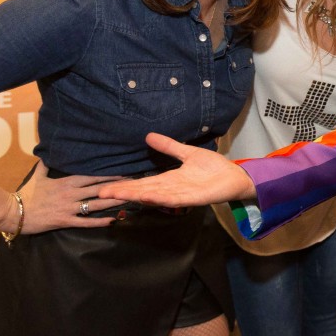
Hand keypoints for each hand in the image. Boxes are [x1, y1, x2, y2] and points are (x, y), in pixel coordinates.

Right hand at [19, 160, 126, 232]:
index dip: (109, 175)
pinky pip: (86, 222)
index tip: (124, 172)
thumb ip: (45, 165)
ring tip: (129, 199)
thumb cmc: (26, 194)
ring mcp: (68, 208)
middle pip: (98, 189)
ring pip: (96, 204)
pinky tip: (112, 220)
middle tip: (134, 184)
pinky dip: (99, 221)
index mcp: (66, 182)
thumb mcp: (37, 176)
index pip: (92, 176)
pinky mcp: (65, 221)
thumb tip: (46, 153)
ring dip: (113, 202)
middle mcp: (70, 193)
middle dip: (117, 186)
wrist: (13, 212)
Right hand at [97, 133, 255, 207]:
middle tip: (101, 194)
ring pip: (154, 196)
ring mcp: (181, 195)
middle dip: (123, 192)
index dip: (124, 185)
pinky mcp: (193, 199)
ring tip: (117, 195)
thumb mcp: (187, 153)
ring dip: (136, 196)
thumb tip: (149, 136)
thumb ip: (169, 146)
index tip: (104, 187)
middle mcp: (171, 189)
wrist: (235, 176)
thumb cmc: (213, 167)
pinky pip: (174, 199)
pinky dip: (160, 198)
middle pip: (142, 191)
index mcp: (169, 179)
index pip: (142, 183)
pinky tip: (147, 196)